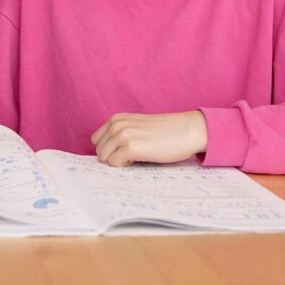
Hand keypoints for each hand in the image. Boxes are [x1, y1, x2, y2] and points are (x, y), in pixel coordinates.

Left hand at [91, 111, 207, 166]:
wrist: (187, 130)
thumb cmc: (165, 131)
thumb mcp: (136, 126)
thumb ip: (121, 133)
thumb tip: (105, 153)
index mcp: (116, 119)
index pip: (96, 140)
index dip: (109, 148)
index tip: (125, 149)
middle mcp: (116, 125)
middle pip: (99, 150)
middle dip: (113, 156)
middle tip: (133, 154)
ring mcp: (123, 136)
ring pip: (104, 157)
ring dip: (118, 161)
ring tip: (137, 156)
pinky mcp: (131, 148)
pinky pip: (114, 163)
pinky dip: (125, 165)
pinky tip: (141, 158)